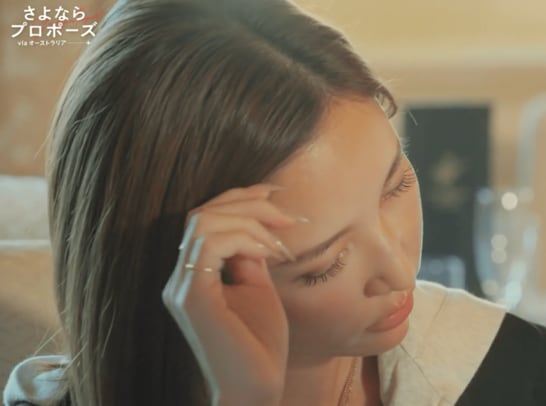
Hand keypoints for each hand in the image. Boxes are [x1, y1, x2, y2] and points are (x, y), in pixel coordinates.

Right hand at [162, 184, 299, 404]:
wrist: (257, 388)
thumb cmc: (260, 345)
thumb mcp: (258, 288)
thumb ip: (249, 256)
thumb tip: (255, 226)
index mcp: (192, 277)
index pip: (203, 220)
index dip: (238, 199)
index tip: (274, 196)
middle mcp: (179, 279)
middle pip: (201, 214)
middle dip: (248, 204)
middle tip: (285, 215)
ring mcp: (182, 288)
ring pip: (203, 222)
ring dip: (249, 221)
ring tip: (279, 240)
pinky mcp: (192, 298)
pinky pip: (209, 245)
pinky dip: (244, 238)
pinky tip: (268, 253)